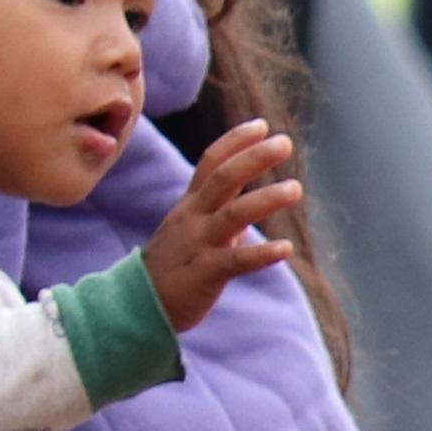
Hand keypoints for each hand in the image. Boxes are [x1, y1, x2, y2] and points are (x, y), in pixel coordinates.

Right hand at [145, 120, 303, 329]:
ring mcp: (198, 244)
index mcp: (191, 204)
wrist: (135, 305)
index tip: (262, 125)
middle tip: (285, 143)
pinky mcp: (205, 273)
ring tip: (296, 189)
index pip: (211, 162)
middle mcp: (193, 218)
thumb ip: (220, 213)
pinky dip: (262, 254)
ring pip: (233, 215)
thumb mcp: (192, 230)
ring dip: (266, 199)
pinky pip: (236, 261)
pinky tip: (286, 249)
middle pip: (223, 178)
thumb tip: (252, 203)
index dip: (235, 141)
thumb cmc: (172, 266)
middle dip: (254, 158)